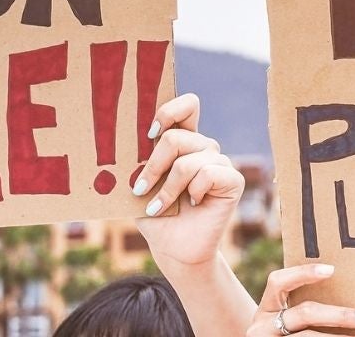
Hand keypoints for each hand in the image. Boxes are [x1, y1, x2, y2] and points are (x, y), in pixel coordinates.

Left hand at [135, 94, 244, 268]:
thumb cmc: (155, 215)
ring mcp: (221, 163)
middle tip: (140, 188)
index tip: (149, 133)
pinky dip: (191, 192)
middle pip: (177, 137)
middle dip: (153, 166)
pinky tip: (192, 204)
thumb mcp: (141, 186)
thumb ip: (140, 165)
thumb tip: (122, 150)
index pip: (188, 106)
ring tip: (158, 207)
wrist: (174, 248)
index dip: (170, 111)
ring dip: (167, 188)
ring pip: (188, 161)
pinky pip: (207, 174)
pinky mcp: (233, 180)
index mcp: (185, 142)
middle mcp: (204, 148)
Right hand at [248, 264, 354, 334]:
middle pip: (304, 313)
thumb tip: (353, 289)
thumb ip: (305, 305)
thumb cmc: (285, 332)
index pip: (278, 282)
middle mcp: (261, 327)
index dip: (303, 273)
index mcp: (266, 308)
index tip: (332, 269)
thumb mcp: (285, 316)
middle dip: (339, 315)